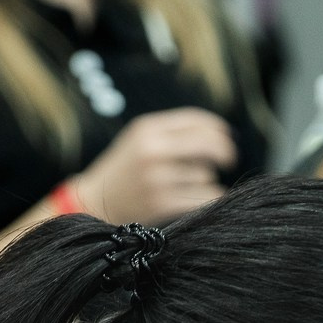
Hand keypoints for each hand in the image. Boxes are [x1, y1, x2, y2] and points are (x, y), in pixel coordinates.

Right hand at [73, 108, 236, 224]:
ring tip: (183, 186)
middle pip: (207, 144)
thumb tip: (220, 132)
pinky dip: (209, 198)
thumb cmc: (124, 170)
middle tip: (229, 159)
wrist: (92, 201)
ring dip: (204, 181)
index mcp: (147, 129)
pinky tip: (201, 198)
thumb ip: (174, 132)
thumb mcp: (140, 140)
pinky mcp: (161, 203)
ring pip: (205, 174)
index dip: (217, 127)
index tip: (227, 136)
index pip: (195, 120)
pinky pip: (203, 197)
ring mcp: (156, 177)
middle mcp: (152, 150)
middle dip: (225, 151)